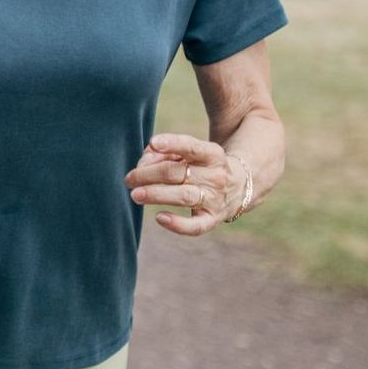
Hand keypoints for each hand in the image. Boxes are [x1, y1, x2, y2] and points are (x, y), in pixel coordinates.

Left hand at [124, 134, 244, 235]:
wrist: (238, 188)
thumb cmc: (201, 167)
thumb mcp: (190, 153)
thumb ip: (165, 152)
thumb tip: (144, 162)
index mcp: (212, 154)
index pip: (192, 147)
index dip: (172, 144)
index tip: (153, 142)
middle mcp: (215, 176)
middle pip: (177, 173)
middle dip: (148, 174)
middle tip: (129, 179)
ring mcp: (215, 199)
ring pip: (183, 196)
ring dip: (156, 195)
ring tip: (135, 194)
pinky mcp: (212, 219)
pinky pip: (195, 226)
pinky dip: (177, 224)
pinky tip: (159, 217)